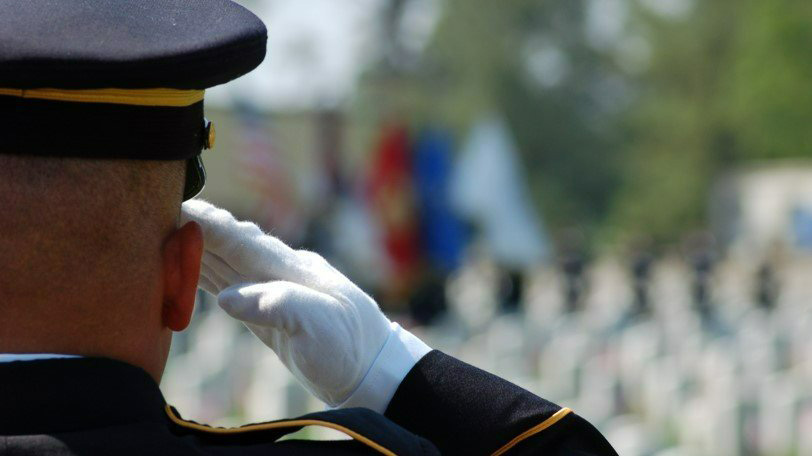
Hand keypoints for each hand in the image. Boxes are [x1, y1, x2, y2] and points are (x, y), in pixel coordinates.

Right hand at [181, 200, 429, 410]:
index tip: (177, 206)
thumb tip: (227, 297)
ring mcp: (273, 291)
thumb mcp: (320, 325)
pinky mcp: (268, 314)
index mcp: (291, 269)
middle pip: (228, 245)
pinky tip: (187, 270)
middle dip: (193, 228)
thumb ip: (277, 305)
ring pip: (225, 263)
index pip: (241, 239)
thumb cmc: (350, 346)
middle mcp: (279, 273)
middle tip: (155, 212)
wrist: (371, 370)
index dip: (207, 224)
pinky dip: (205, 277)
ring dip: (194, 249)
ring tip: (160, 234)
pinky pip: (229, 287)